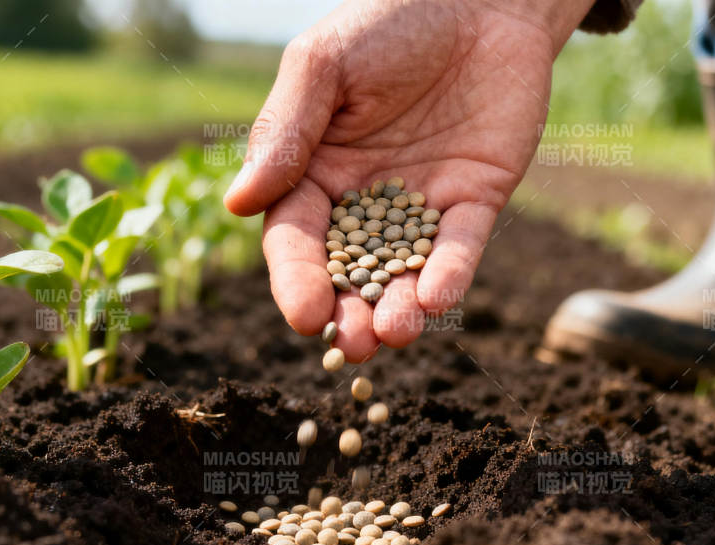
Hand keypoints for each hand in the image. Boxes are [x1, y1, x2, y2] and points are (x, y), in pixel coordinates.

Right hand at [224, 0, 592, 360]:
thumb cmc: (386, 21)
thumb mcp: (322, 65)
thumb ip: (285, 131)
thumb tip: (239, 202)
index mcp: (313, 171)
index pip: (296, 239)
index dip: (297, 280)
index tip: (306, 316)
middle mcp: (363, 199)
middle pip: (349, 271)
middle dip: (350, 311)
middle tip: (355, 342)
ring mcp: (420, 204)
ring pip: (404, 271)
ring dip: (399, 308)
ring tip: (395, 334)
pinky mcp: (475, 200)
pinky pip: (459, 247)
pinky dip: (450, 274)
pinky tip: (440, 298)